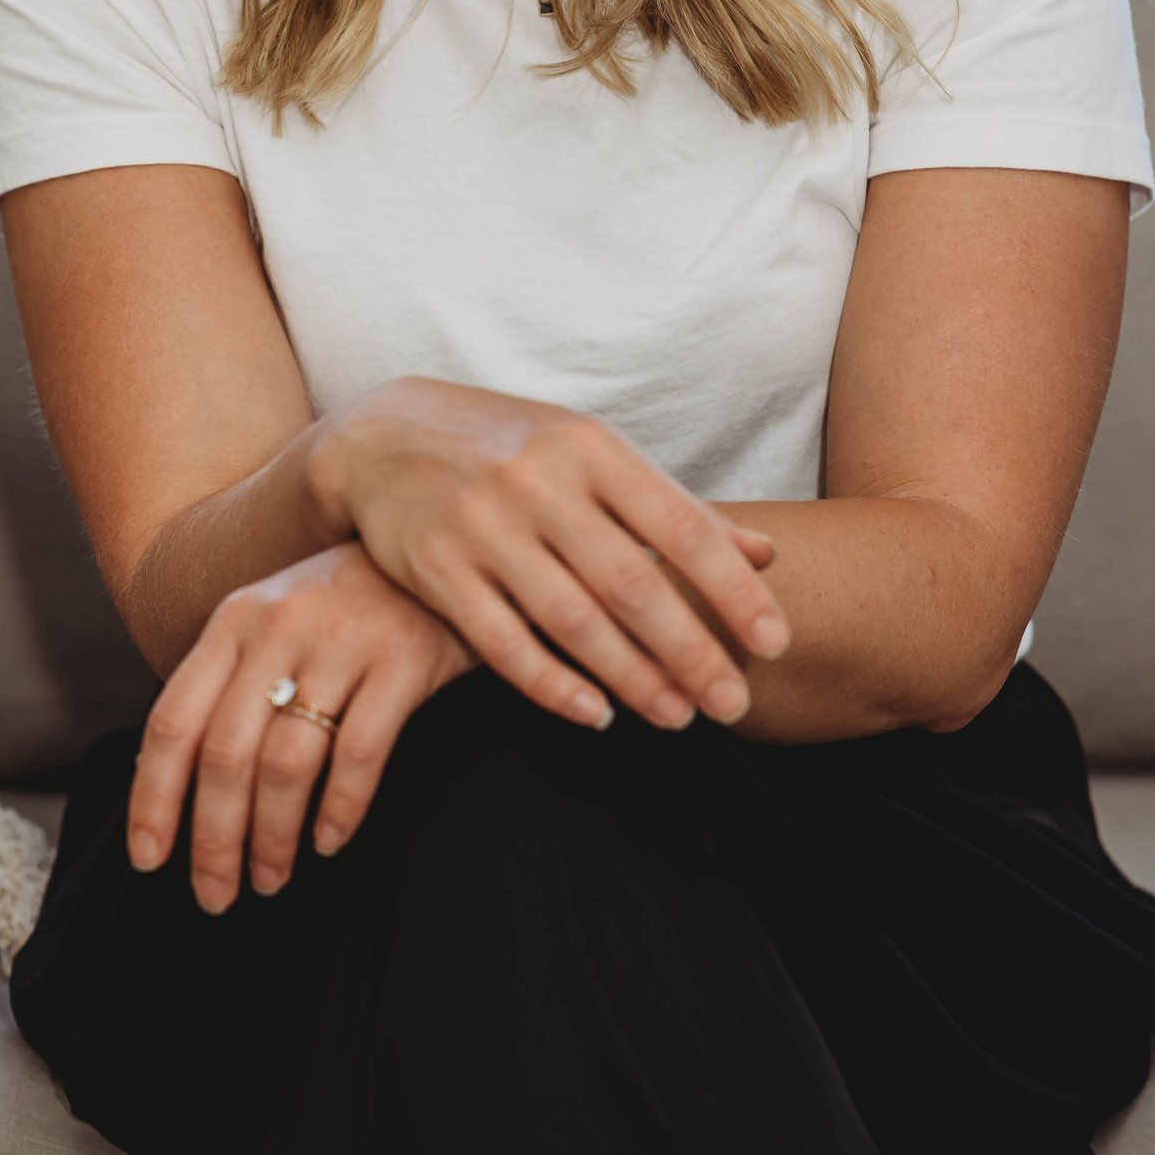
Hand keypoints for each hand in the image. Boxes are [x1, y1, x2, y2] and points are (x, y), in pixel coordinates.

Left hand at [128, 542, 472, 908]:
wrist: (441, 533)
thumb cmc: (348, 602)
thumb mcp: (275, 622)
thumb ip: (229, 684)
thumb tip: (172, 782)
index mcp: (232, 622)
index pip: (171, 723)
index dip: (153, 801)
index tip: (149, 862)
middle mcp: (278, 628)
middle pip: (224, 755)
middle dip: (213, 840)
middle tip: (216, 896)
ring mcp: (342, 641)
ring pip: (287, 763)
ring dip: (272, 837)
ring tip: (272, 880)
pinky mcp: (405, 658)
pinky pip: (362, 752)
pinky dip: (340, 809)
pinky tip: (329, 842)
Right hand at [309, 378, 788, 730]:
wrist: (382, 436)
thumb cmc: (512, 449)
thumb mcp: (593, 457)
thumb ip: (674, 508)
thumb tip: (766, 554)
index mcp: (591, 449)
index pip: (680, 527)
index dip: (731, 590)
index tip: (773, 644)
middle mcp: (538, 484)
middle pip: (630, 585)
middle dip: (691, 652)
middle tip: (734, 706)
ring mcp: (483, 528)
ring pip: (571, 621)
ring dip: (632, 678)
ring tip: (678, 718)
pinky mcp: (436, 571)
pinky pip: (503, 644)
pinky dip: (553, 685)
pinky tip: (597, 715)